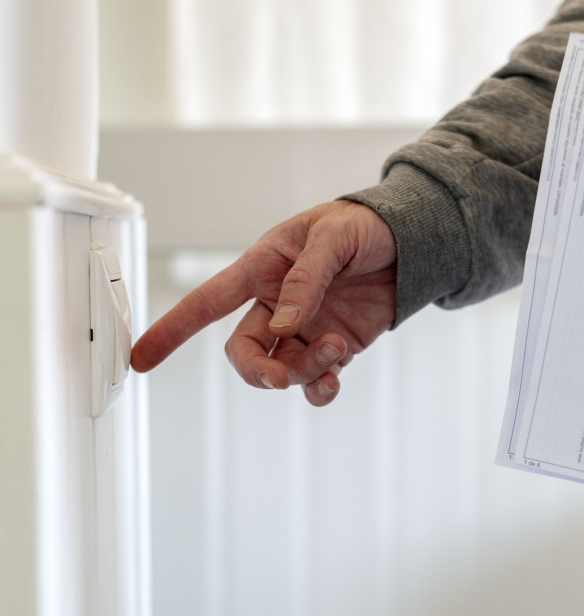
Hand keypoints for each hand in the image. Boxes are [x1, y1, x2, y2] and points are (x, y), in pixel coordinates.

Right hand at [130, 200, 396, 406]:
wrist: (409, 244)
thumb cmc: (362, 226)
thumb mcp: (332, 237)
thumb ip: (307, 279)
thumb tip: (284, 326)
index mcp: (263, 269)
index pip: (207, 301)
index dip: (172, 329)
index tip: (141, 358)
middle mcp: (276, 305)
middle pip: (244, 352)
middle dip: (258, 371)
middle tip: (282, 377)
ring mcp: (305, 330)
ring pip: (283, 370)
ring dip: (305, 372)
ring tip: (337, 348)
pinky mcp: (334, 346)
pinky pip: (315, 381)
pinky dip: (320, 389)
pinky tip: (333, 380)